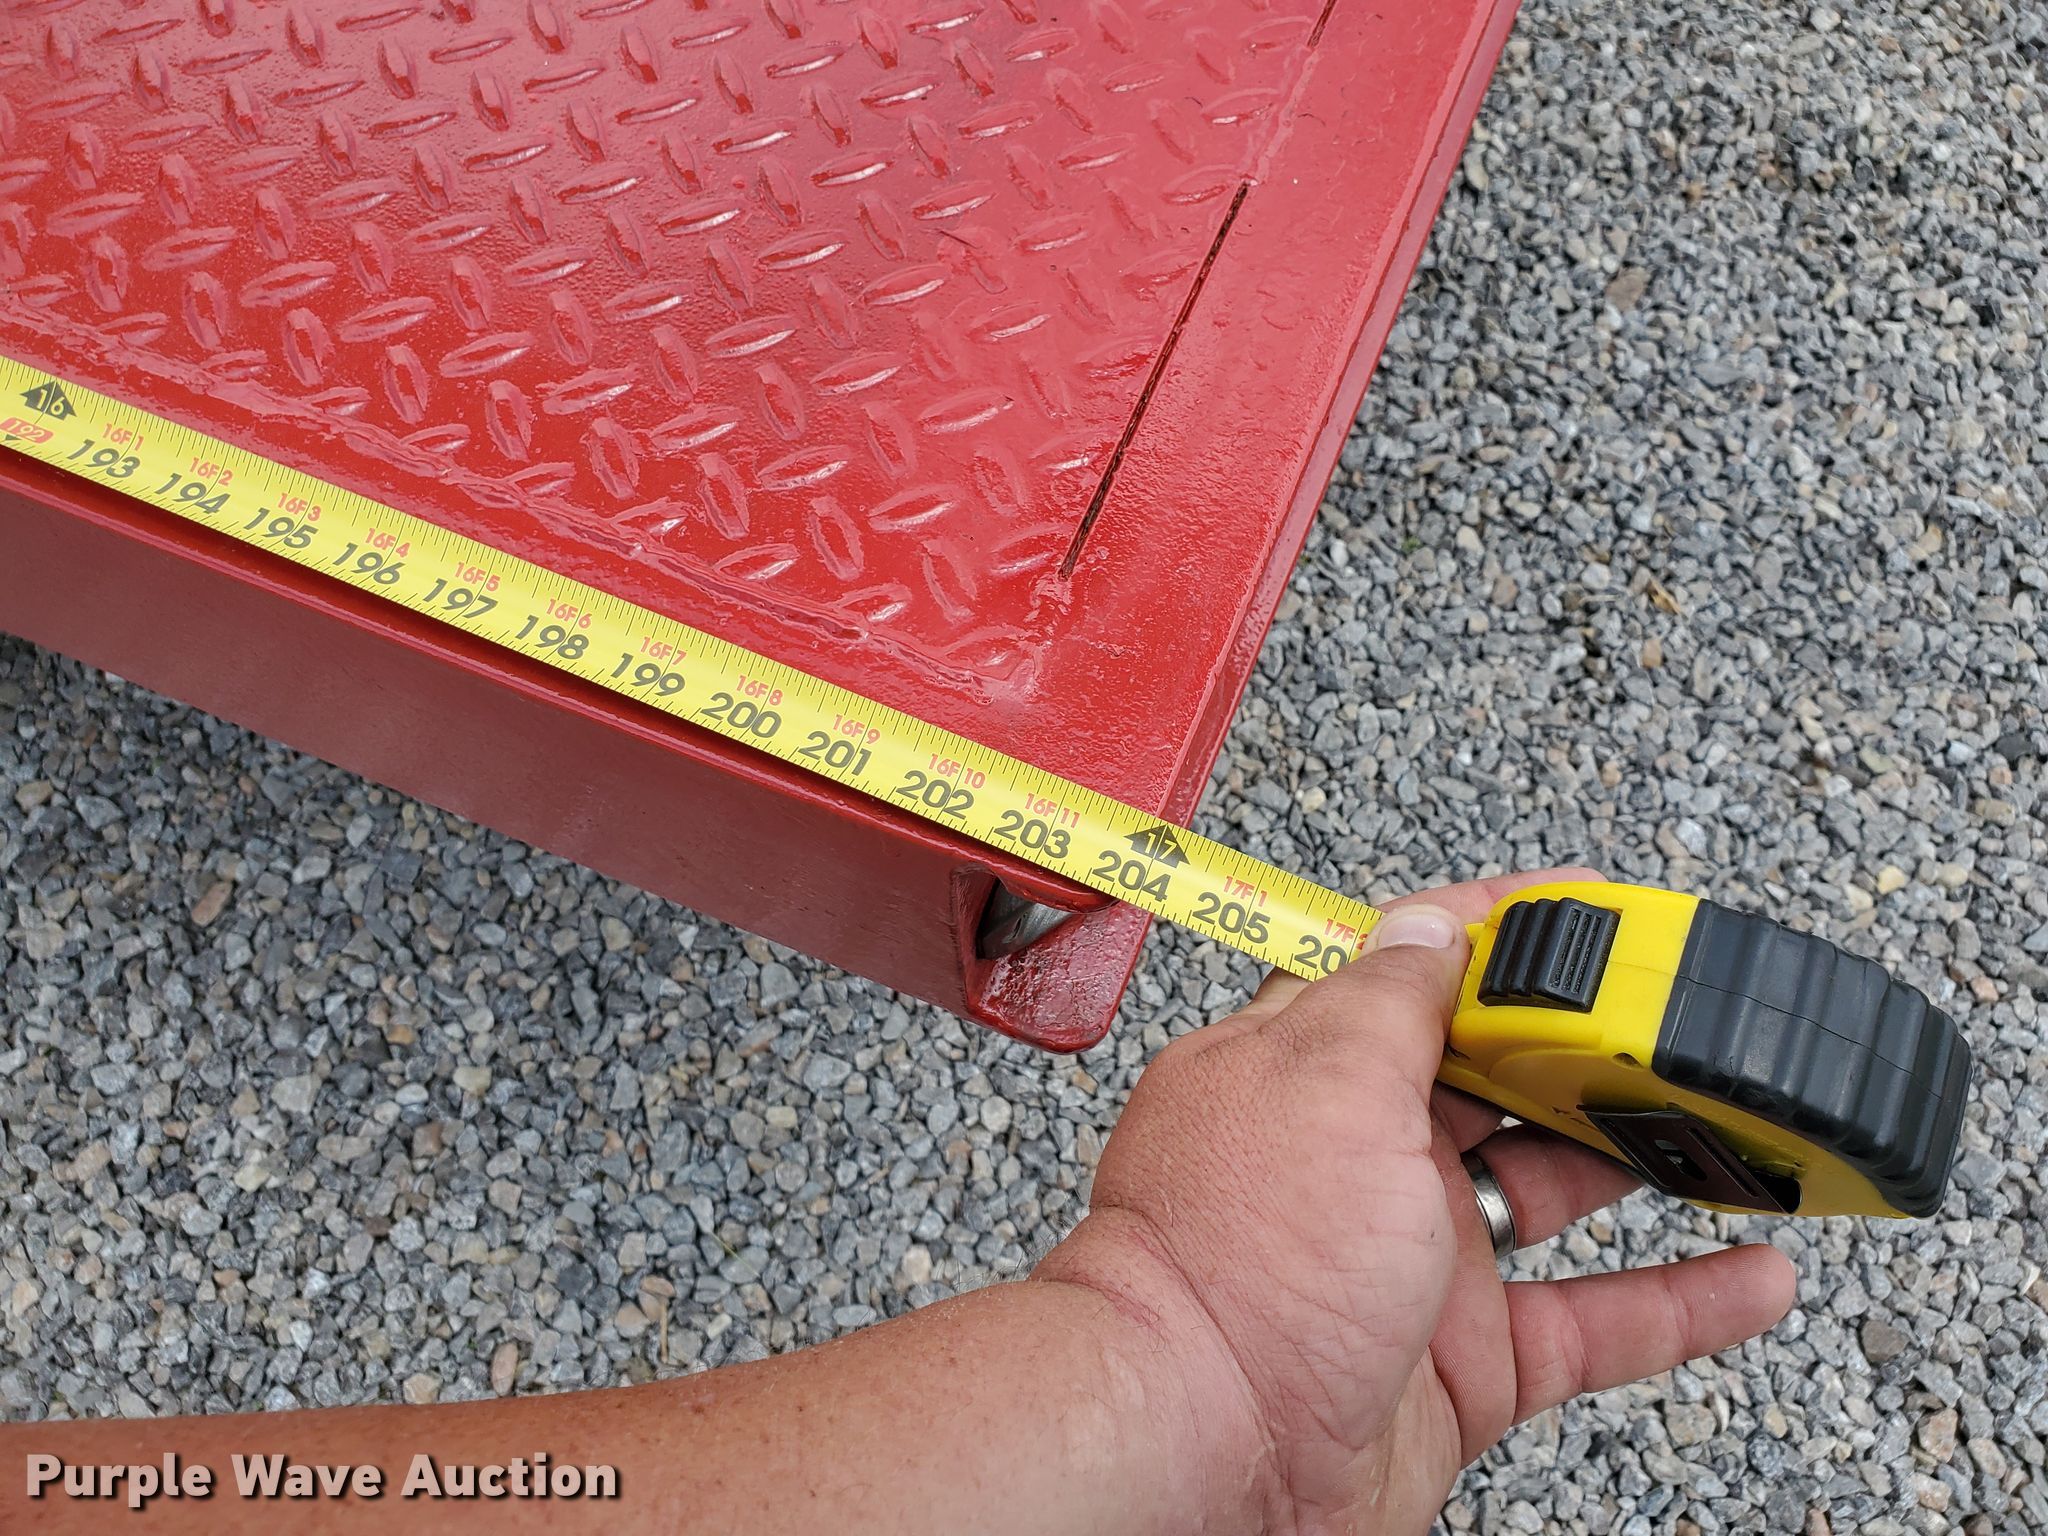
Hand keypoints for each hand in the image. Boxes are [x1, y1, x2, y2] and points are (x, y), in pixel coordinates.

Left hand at [1036, 869, 1796, 1534]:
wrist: (1206, 1454)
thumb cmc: (1239, 1265)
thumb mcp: (1327, 1083)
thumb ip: (1391, 1000)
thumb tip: (1433, 920)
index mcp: (1312, 1067)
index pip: (1410, 968)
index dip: (1496, 929)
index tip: (1584, 903)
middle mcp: (1361, 1154)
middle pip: (1496, 1074)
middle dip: (1583, 1041)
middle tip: (1676, 1014)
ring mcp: (1416, 1257)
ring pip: (1554, 1188)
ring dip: (1640, 1156)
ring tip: (1731, 1118)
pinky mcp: (1468, 1361)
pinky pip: (1597, 1320)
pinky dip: (1681, 1303)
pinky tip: (1757, 1278)